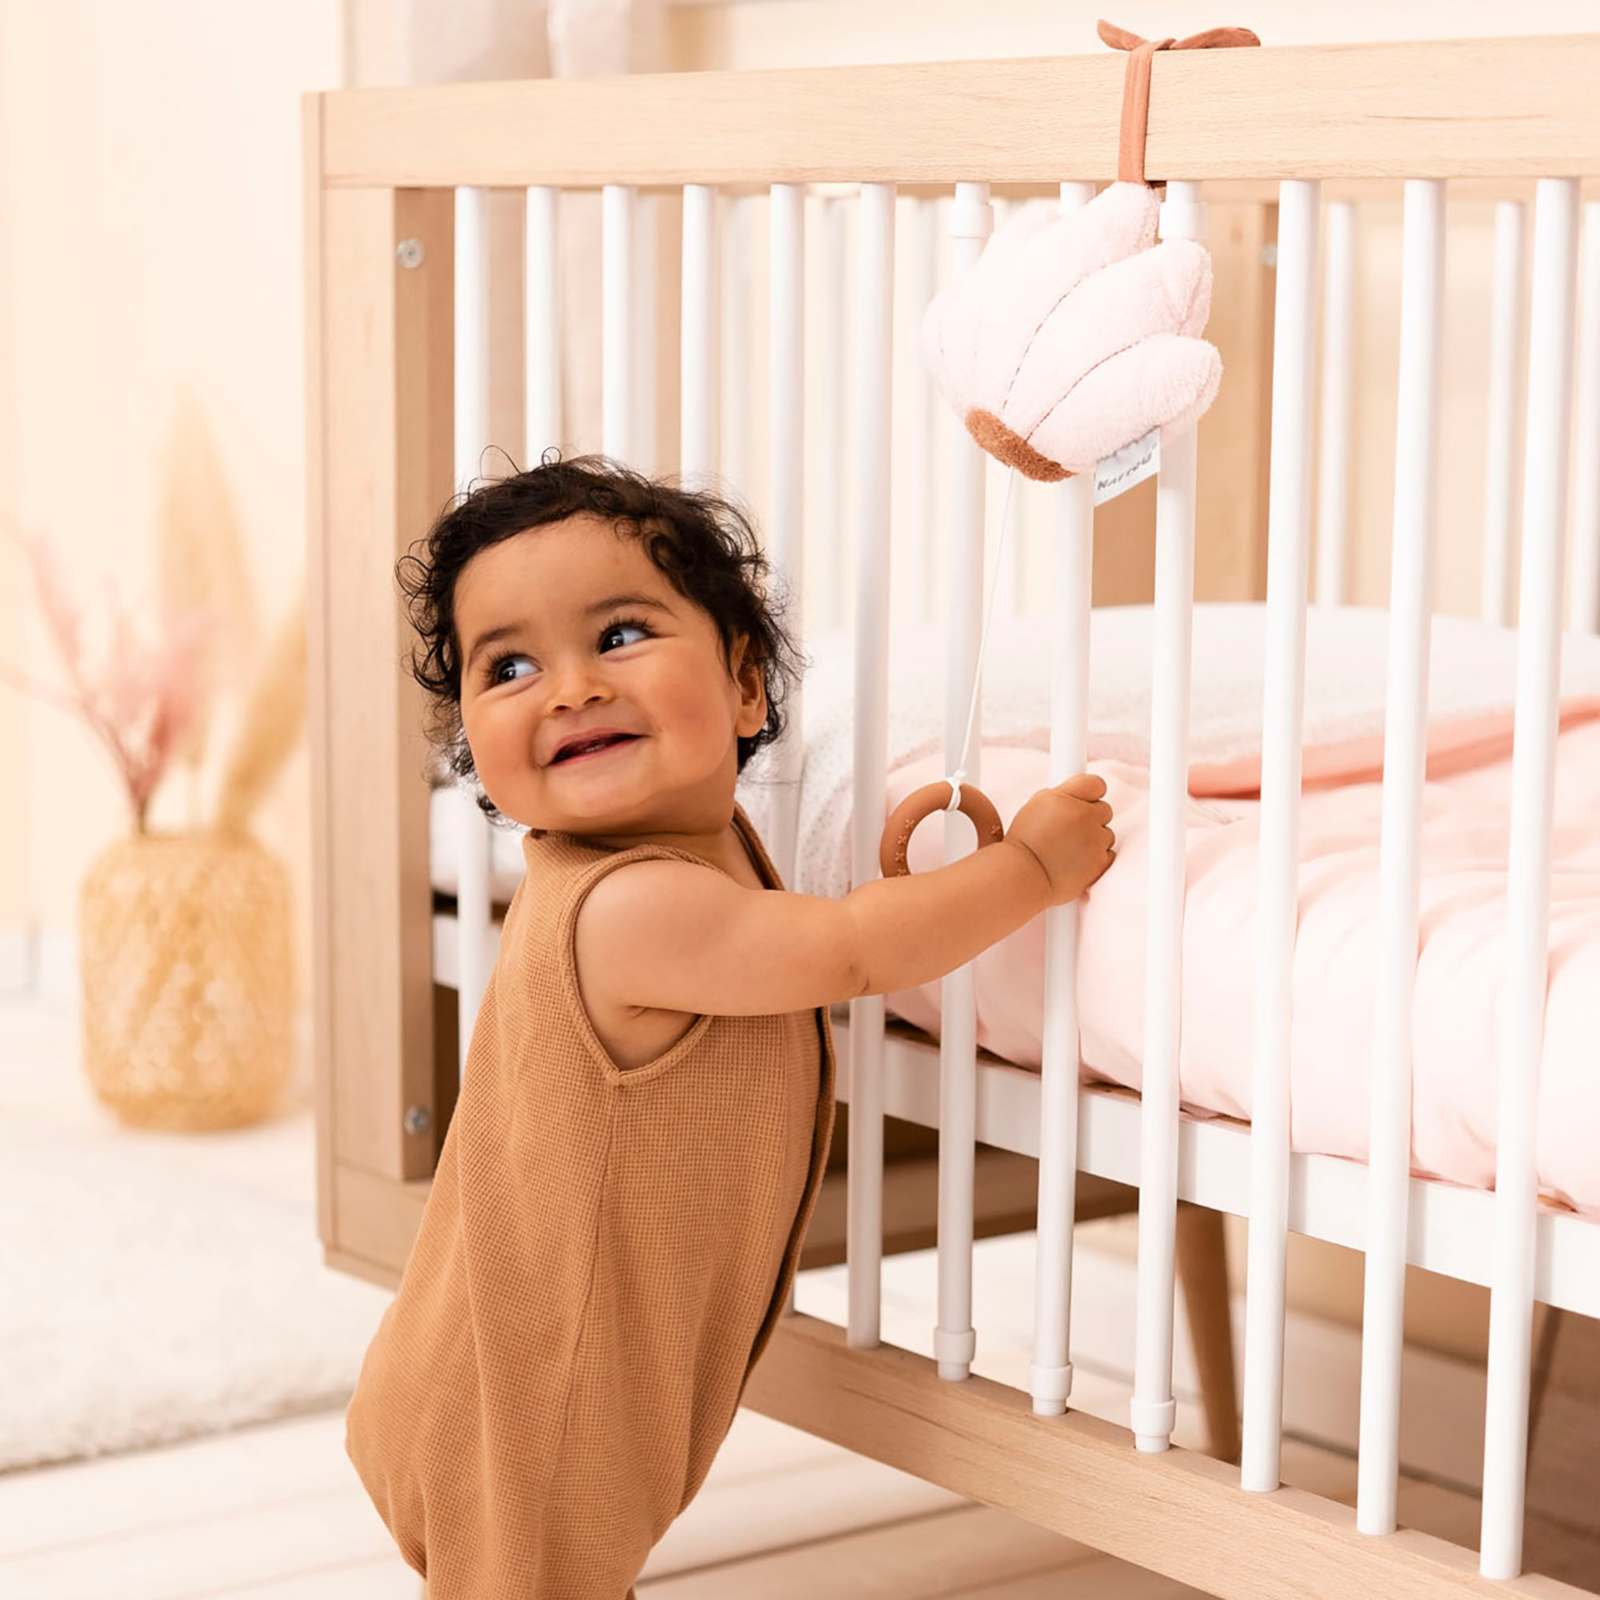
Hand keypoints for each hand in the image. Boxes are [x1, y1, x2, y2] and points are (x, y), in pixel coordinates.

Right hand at [1002, 773, 1115, 906]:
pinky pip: (1108, 853)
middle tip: (1070, 830)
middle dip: (1091, 818)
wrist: (1022, 877)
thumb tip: (1081, 793)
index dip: (1091, 793)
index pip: (1096, 784)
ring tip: (1068, 849)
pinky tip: (1075, 861)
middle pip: (1105, 809)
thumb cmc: (1024, 843)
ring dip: (1093, 839)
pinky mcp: (1100, 861)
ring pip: (1106, 833)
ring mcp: (1094, 839)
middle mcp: (1083, 815)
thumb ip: (1062, 796)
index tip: (1085, 800)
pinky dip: (1095, 857)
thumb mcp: (1035, 807)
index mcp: (1065, 797)